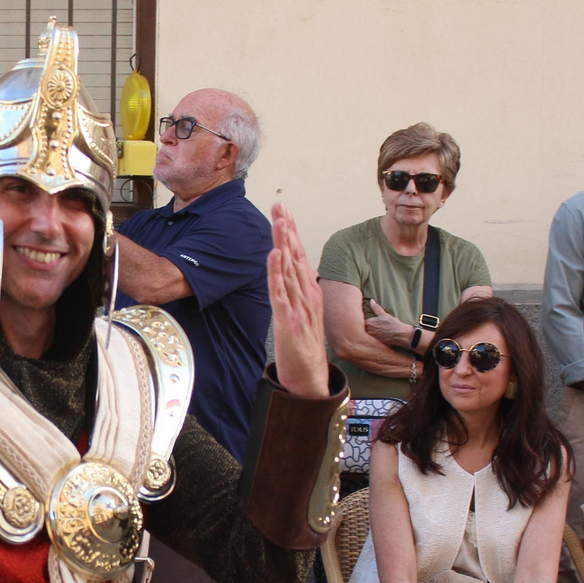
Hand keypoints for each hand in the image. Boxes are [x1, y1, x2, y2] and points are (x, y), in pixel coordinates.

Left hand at [267, 203, 330, 398]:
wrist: (309, 378)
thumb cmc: (302, 346)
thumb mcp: (300, 313)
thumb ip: (295, 292)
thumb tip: (287, 273)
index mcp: (309, 291)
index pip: (299, 255)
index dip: (291, 232)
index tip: (284, 209)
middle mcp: (307, 294)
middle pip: (295, 256)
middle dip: (287, 229)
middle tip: (281, 204)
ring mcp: (299, 306)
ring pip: (289, 269)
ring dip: (283, 243)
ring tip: (279, 221)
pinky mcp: (289, 320)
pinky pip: (281, 293)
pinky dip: (276, 273)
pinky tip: (274, 255)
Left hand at [363, 300, 413, 349]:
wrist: (400, 334)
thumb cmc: (392, 323)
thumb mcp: (384, 314)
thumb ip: (376, 307)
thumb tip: (371, 300)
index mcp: (368, 323)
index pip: (360, 322)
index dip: (363, 321)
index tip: (366, 321)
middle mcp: (367, 331)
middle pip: (362, 329)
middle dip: (365, 328)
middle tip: (371, 327)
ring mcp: (371, 338)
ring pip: (366, 335)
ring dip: (368, 333)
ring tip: (375, 332)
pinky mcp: (374, 343)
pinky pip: (370, 341)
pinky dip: (372, 339)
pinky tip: (377, 337)